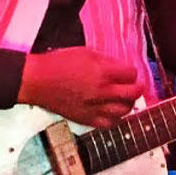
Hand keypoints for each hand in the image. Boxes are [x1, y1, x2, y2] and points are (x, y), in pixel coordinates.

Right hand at [17, 47, 143, 127]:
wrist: (38, 81)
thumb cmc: (59, 63)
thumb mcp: (85, 52)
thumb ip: (106, 61)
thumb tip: (120, 67)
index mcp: (102, 72)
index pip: (131, 74)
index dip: (131, 72)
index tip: (128, 72)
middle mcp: (102, 91)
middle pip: (133, 93)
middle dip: (137, 88)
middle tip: (134, 85)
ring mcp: (95, 107)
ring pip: (125, 110)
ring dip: (128, 103)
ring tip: (124, 98)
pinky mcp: (87, 119)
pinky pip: (110, 123)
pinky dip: (115, 117)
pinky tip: (112, 111)